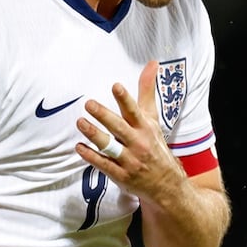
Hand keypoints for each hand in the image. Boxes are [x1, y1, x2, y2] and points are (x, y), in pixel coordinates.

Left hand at [76, 60, 185, 202]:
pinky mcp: (121, 175)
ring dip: (94, 135)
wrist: (167, 183)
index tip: (116, 86)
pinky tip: (79, 147)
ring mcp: (130, 160)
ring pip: (110, 146)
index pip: (134, 111)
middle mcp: (138, 143)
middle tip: (89, 104)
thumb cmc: (155, 144)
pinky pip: (104, 165)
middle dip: (104, 115)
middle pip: (119, 127)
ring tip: (80, 123)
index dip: (125, 99)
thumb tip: (152, 63)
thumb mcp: (152, 117)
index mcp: (145, 127)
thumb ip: (147, 91)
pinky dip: (91, 157)